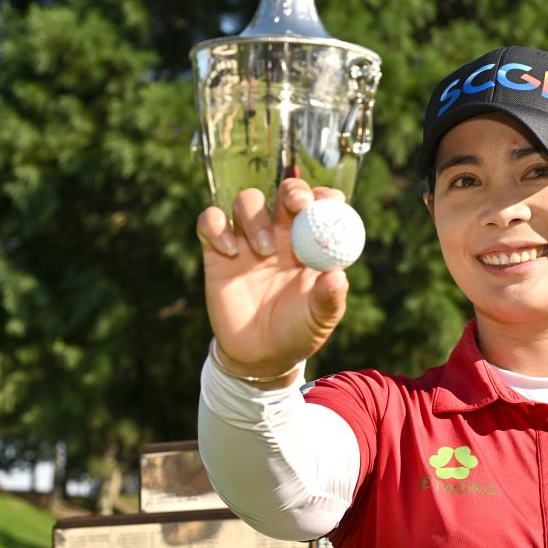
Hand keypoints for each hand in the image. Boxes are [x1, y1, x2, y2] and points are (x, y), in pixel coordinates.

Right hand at [196, 178, 349, 376]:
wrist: (260, 356)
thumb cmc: (297, 332)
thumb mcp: (319, 319)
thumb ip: (330, 298)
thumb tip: (338, 276)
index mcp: (311, 243)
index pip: (322, 205)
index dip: (326, 197)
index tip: (328, 204)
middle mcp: (282, 234)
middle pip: (286, 192)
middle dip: (292, 190)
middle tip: (297, 206)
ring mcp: (248, 239)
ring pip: (248, 200)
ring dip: (255, 217)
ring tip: (264, 252)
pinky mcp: (216, 250)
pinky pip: (210, 220)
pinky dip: (216, 226)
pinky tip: (229, 252)